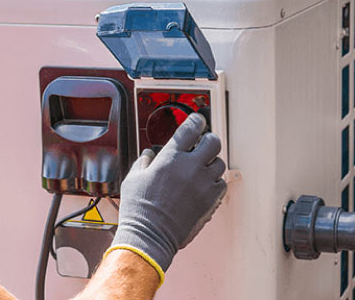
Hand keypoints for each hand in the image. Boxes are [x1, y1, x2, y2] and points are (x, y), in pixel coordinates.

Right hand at [108, 113, 226, 275]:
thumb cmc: (139, 208)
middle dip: (208, 139)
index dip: (196, 120)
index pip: (190, 128)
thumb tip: (149, 154)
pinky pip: (221, 184)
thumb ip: (143, 161)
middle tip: (203, 143)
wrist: (150, 234)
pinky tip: (204, 185)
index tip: (197, 120)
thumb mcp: (133, 178)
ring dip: (211, 162)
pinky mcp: (210, 200)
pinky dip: (215, 182)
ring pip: (220, 163)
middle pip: (213, 141)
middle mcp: (191, 167)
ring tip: (202, 167)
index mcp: (170, 157)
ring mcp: (203, 184)